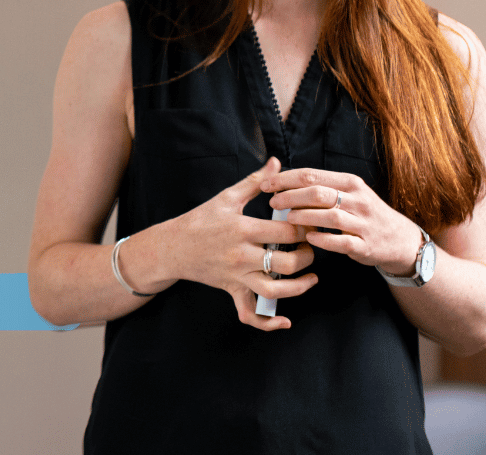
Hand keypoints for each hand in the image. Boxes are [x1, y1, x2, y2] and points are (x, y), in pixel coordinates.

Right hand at [162, 157, 316, 329]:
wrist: (172, 247)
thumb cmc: (200, 220)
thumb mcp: (227, 197)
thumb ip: (255, 181)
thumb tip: (277, 162)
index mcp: (242, 229)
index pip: (286, 232)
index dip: (306, 228)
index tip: (312, 223)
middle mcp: (241, 256)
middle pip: (287, 263)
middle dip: (307, 256)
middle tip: (312, 247)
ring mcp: (237, 277)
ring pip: (275, 291)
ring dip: (300, 287)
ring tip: (312, 277)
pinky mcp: (232, 291)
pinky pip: (250, 314)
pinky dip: (268, 323)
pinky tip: (285, 321)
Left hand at [261, 168, 423, 275]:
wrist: (399, 239)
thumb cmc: (364, 213)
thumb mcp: (349, 193)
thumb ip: (321, 186)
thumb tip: (284, 180)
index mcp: (350, 183)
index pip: (312, 175)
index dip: (285, 179)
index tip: (266, 184)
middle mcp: (357, 200)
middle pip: (318, 193)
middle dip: (290, 196)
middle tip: (273, 201)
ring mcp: (363, 223)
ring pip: (329, 215)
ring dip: (304, 216)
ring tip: (287, 218)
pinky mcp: (365, 245)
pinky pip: (342, 241)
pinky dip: (324, 239)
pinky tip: (308, 237)